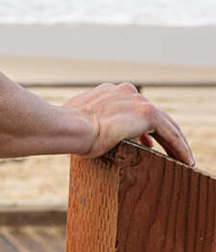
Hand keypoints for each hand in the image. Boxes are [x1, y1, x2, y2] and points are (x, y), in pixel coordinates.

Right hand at [63, 82, 195, 166]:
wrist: (68, 126)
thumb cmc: (67, 128)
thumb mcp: (79, 120)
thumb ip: (89, 119)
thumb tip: (84, 129)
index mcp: (108, 91)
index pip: (134, 108)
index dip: (144, 127)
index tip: (148, 142)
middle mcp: (125, 91)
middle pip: (154, 115)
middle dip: (164, 134)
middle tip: (172, 151)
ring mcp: (137, 100)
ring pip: (166, 124)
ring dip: (177, 143)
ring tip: (183, 159)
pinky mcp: (147, 113)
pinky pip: (171, 134)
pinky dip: (180, 148)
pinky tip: (185, 161)